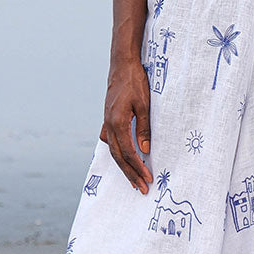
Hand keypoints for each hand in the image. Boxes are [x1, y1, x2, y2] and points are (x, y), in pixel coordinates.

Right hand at [101, 58, 152, 193]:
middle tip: (141, 188)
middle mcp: (108, 125)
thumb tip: (145, 150)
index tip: (147, 179)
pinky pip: (110, 140)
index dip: (137, 167)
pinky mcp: (108, 118)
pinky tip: (121, 158)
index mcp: (117, 122)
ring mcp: (106, 122)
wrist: (122, 65)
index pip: (128, 153)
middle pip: (118, 156)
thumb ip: (143, 128)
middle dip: (130, 174)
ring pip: (112, 150)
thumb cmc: (135, 82)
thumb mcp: (144, 105)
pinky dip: (116, 152)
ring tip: (133, 180)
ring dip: (123, 166)